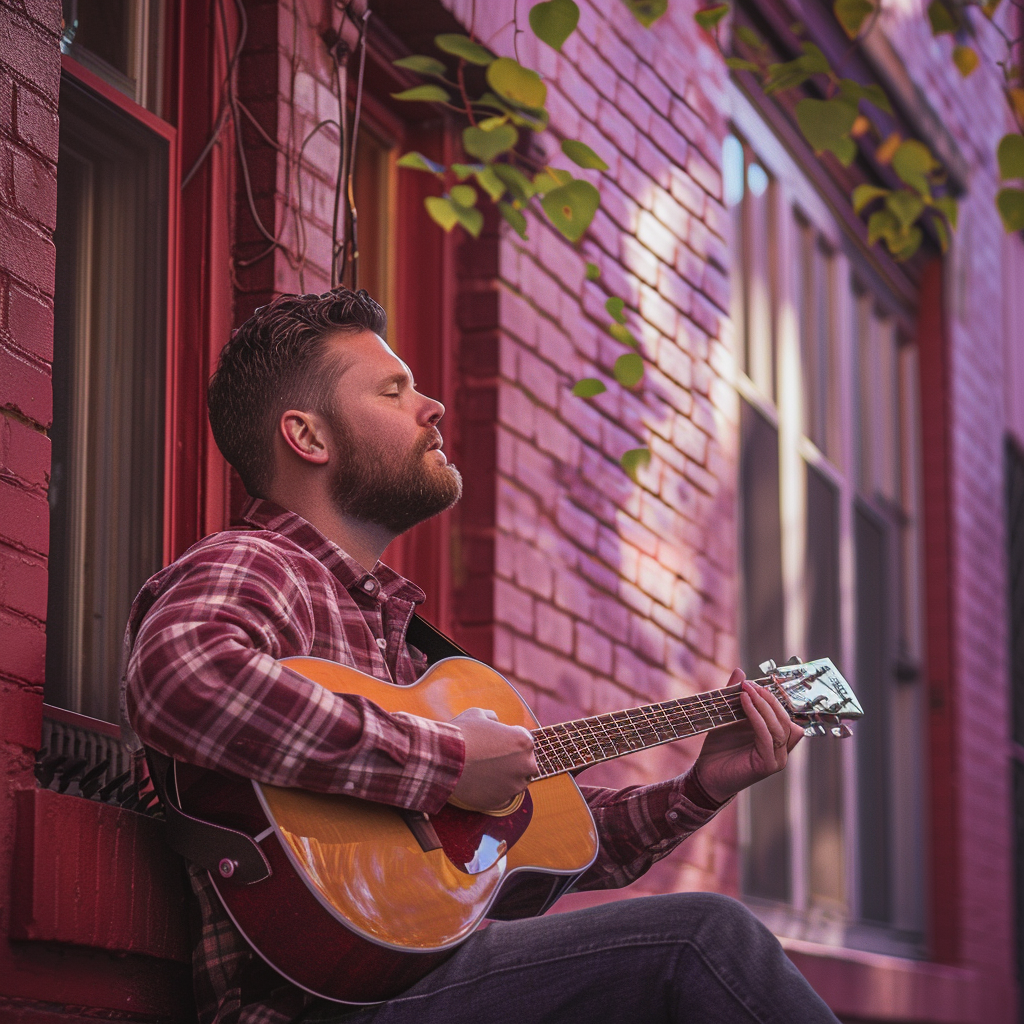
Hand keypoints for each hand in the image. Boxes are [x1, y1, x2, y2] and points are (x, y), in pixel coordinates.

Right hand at [449, 707, 537, 810]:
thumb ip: (492, 718)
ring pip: (517, 783)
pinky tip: (480, 783)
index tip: (498, 743)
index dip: (511, 740)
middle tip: (493, 759)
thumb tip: (495, 722)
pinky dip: (495, 792)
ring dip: (506, 778)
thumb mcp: (477, 714)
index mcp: (524, 742)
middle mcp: (525, 765)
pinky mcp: (501, 802)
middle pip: (526, 764)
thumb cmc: (461, 734)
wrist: (442, 760)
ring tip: (484, 771)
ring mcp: (514, 786)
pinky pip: (503, 797)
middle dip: (514, 761)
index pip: (526, 742)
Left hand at [692, 669, 803, 803]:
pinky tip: (744, 702)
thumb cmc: (719, 748)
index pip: (786, 714)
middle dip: (769, 698)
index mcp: (776, 738)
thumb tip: (740, 671)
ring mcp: (777, 758)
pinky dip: (756, 717)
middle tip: (751, 684)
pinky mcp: (769, 765)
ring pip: (779, 726)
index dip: (777, 697)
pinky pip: (767, 736)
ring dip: (763, 705)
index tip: (760, 681)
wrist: (706, 775)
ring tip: (747, 690)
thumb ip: (736, 697)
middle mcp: (781, 749)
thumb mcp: (728, 717)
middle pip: (784, 718)